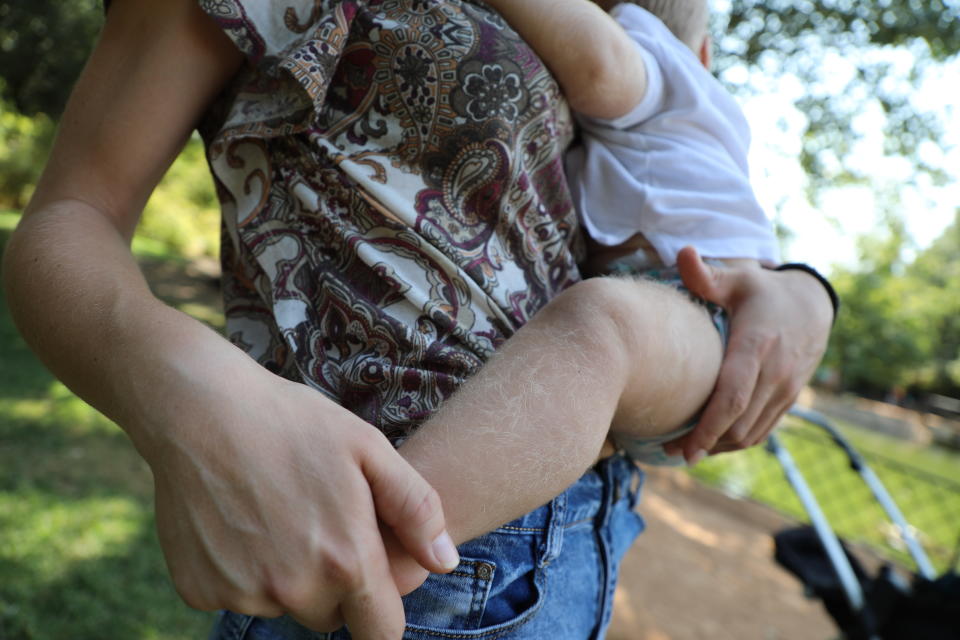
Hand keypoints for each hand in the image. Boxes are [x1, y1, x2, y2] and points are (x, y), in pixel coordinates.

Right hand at [147, 370, 457, 638]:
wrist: (200, 410)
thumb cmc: (293, 423)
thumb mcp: (369, 449)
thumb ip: (417, 509)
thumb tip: (445, 562)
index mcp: (346, 562)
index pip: (381, 632)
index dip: (381, 610)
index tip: (373, 584)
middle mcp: (294, 591)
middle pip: (330, 616)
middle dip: (334, 584)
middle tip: (318, 524)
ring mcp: (243, 594)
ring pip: (282, 606)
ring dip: (286, 577)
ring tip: (276, 513)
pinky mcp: (200, 590)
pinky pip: (236, 594)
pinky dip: (241, 570)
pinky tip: (239, 520)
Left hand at [664, 246, 832, 463]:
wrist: (812, 304)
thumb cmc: (762, 291)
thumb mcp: (738, 278)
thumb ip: (707, 275)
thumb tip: (682, 252)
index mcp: (757, 346)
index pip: (732, 397)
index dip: (707, 427)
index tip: (682, 448)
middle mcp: (776, 374)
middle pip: (739, 424)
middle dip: (704, 443)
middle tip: (670, 452)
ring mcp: (786, 390)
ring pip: (751, 433)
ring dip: (719, 447)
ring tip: (684, 451)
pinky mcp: (789, 398)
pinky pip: (763, 430)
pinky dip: (736, 441)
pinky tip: (711, 443)